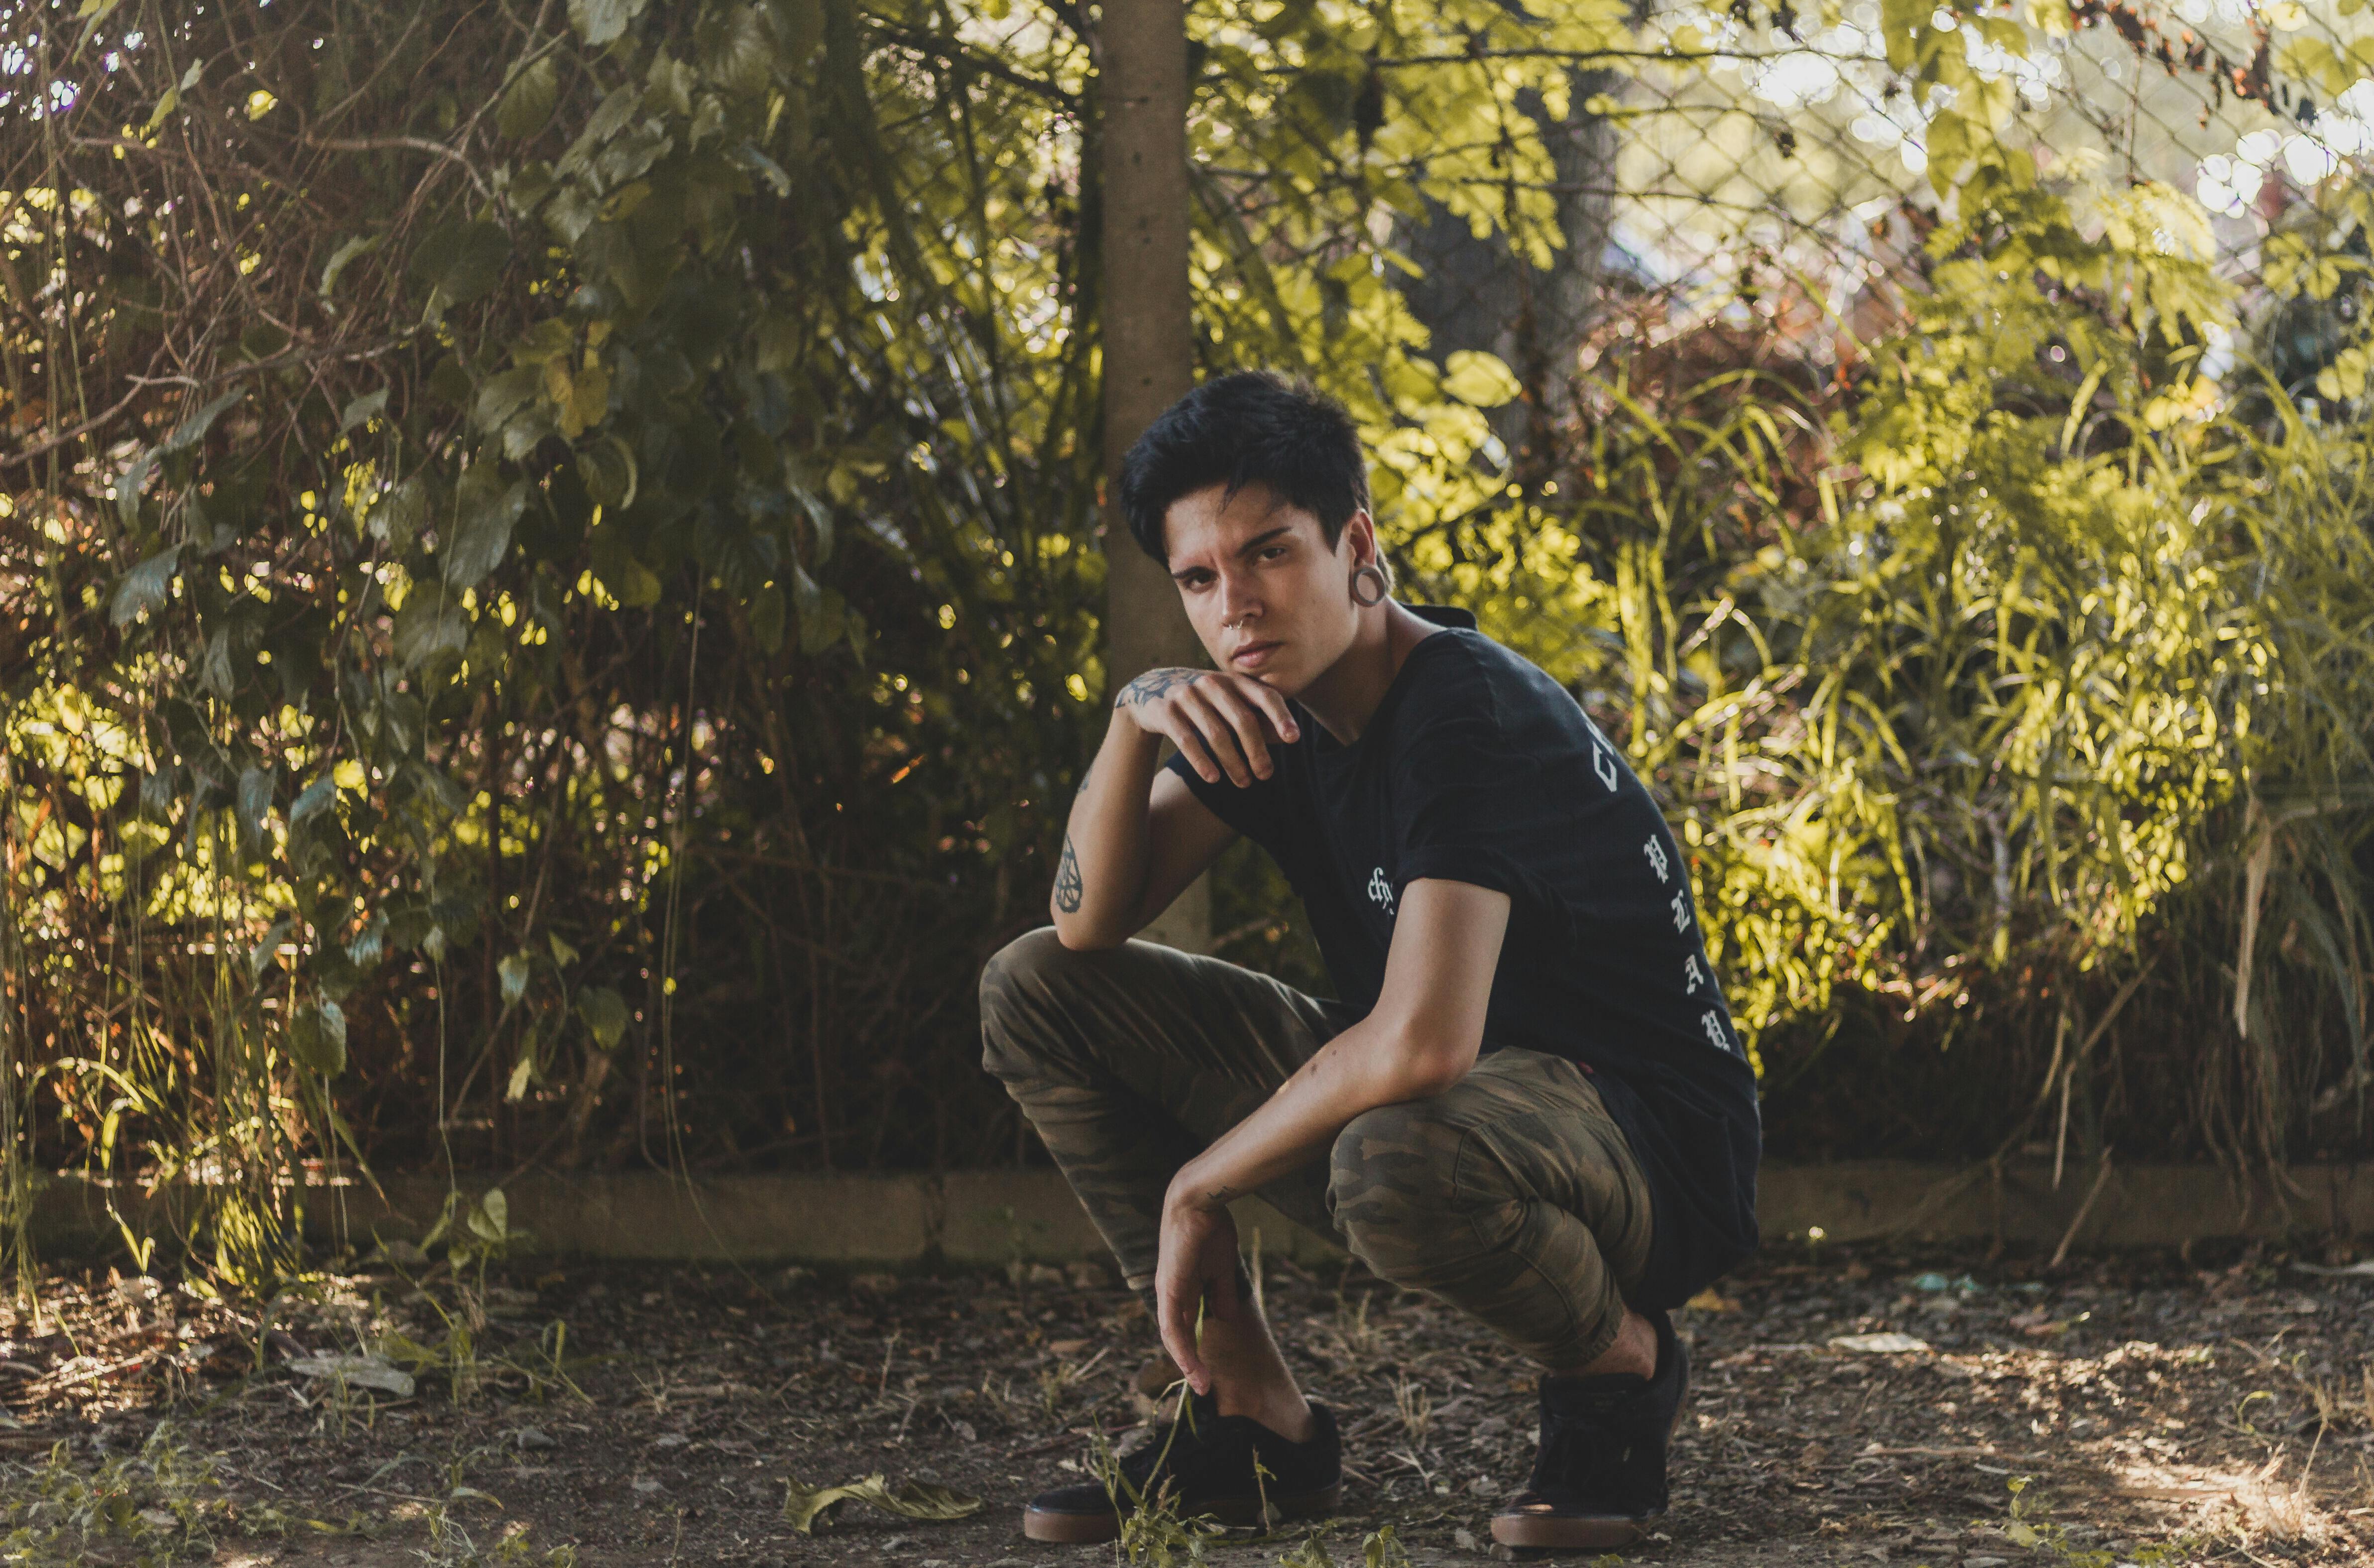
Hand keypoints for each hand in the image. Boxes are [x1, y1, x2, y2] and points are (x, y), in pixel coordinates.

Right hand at [1114, 667, 1300, 787]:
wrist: (1151, 691)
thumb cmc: (1204, 703)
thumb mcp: (1231, 704)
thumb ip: (1258, 717)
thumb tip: (1286, 736)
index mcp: (1234, 680)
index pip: (1265, 695)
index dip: (1281, 717)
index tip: (1293, 739)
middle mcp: (1212, 683)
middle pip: (1242, 720)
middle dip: (1257, 751)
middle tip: (1266, 775)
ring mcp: (1187, 695)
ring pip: (1216, 734)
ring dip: (1233, 762)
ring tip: (1244, 782)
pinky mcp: (1165, 710)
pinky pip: (1186, 739)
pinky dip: (1202, 761)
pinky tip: (1214, 778)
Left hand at [1154, 1181, 1242, 1396]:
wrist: (1199, 1202)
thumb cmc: (1210, 1230)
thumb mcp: (1220, 1270)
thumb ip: (1221, 1294)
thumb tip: (1224, 1318)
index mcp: (1182, 1289)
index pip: (1186, 1327)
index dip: (1194, 1350)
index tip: (1207, 1371)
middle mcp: (1170, 1294)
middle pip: (1177, 1337)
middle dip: (1190, 1364)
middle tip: (1204, 1388)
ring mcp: (1167, 1292)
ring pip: (1173, 1337)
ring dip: (1187, 1364)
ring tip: (1201, 1385)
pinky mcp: (1169, 1289)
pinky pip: (1173, 1326)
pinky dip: (1182, 1348)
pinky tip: (1192, 1365)